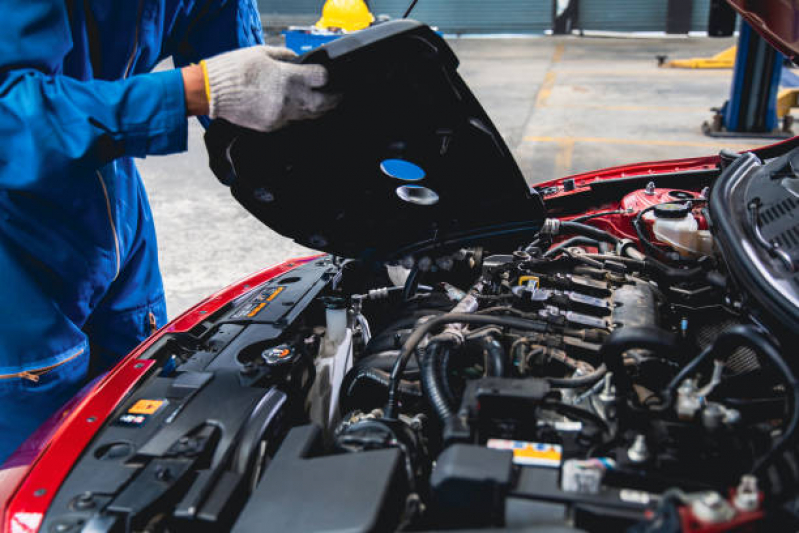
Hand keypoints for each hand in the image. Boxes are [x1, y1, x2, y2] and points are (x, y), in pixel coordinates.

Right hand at [197, 45, 337, 131]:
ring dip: (316, 110)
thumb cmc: (234, 69)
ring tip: (321, 104)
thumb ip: (284, 56)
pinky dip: (296, 115)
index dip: (327, 77)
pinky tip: (295, 109)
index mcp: (287, 77)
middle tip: (337, 97)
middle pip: (322, 104)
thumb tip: (298, 59)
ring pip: (308, 116)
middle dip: (333, 100)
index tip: (329, 77)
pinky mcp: (272, 126)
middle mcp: (287, 98)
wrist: (212, 92)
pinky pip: (291, 122)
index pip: (321, 79)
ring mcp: (280, 115)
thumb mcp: (261, 53)